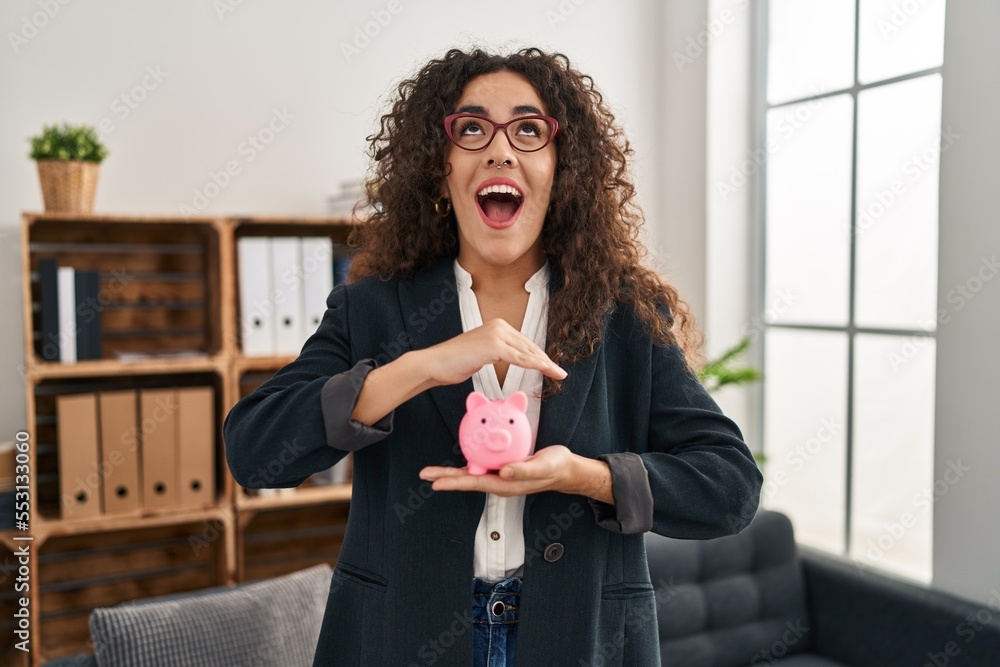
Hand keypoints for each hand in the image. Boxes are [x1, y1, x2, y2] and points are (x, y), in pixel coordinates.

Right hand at [416, 318, 566, 386]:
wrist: (435, 364)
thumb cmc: (454, 362)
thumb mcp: (481, 354)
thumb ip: (497, 353)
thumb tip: (511, 358)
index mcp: (497, 325)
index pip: (524, 343)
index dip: (539, 356)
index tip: (550, 367)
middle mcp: (499, 326)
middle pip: (529, 346)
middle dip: (546, 361)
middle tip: (560, 373)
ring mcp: (496, 334)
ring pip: (527, 352)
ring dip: (545, 364)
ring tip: (558, 374)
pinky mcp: (494, 346)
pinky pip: (520, 358)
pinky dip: (535, 365)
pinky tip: (546, 370)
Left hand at [419, 445, 591, 497]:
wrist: (564, 469)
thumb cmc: (555, 468)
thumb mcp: (542, 466)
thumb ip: (524, 470)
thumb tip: (504, 472)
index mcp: (506, 484)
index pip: (475, 484)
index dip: (455, 483)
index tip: (436, 483)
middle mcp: (499, 482)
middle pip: (467, 480)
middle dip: (445, 478)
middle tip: (424, 474)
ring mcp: (500, 476)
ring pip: (472, 474)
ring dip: (452, 472)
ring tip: (433, 470)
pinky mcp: (503, 468)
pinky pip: (482, 465)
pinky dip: (469, 461)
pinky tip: (461, 454)